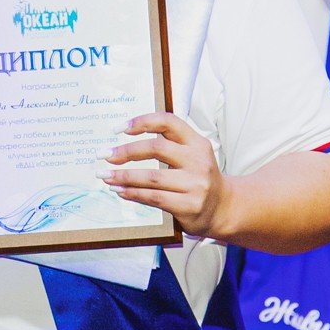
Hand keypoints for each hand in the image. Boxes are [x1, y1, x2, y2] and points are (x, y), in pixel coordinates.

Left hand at [103, 111, 227, 234]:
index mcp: (197, 143)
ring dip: (124, 176)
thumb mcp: (192, 155)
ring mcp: (195, 184)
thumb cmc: (199, 178)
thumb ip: (168, 145)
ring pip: (151, 177)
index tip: (120, 128)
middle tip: (105, 155)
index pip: (169, 122)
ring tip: (106, 176)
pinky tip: (121, 191)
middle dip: (126, 151)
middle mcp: (198, 161)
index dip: (143, 122)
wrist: (224, 208)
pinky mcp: (189, 205)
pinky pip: (154, 198)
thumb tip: (125, 142)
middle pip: (156, 149)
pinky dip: (133, 194)